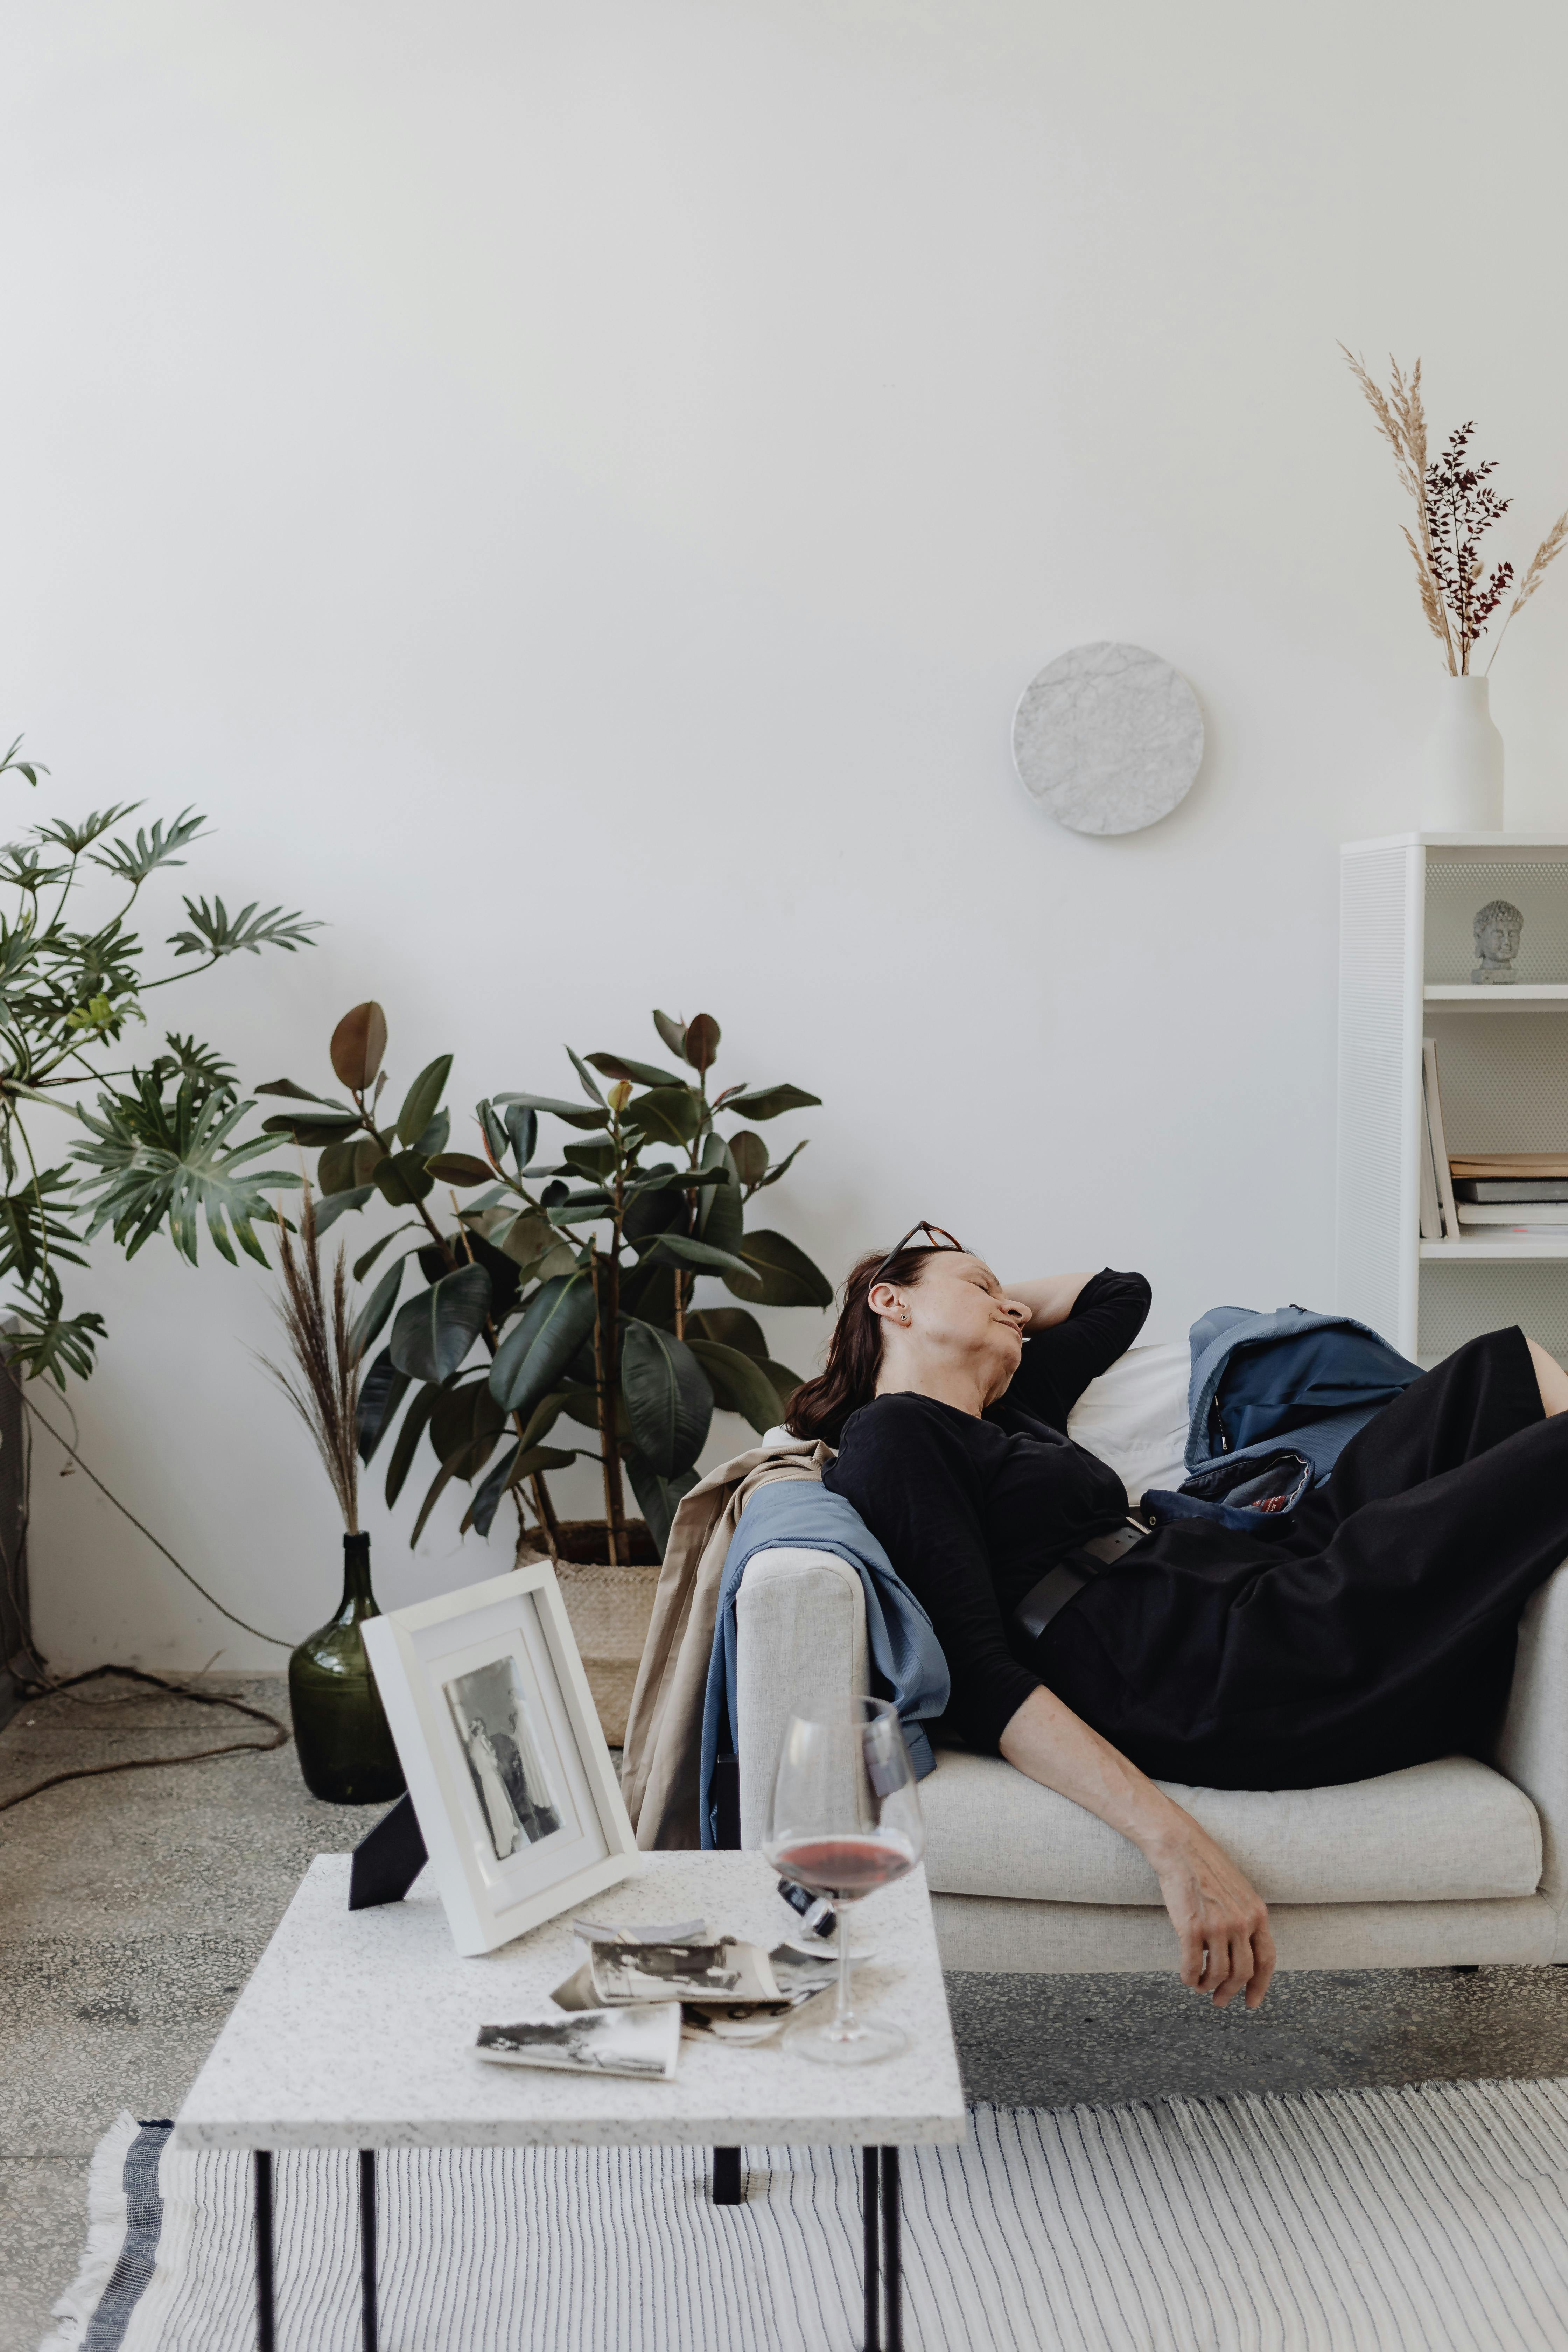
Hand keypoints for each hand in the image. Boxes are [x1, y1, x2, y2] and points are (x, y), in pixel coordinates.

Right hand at [1148, 1821, 1274, 2008]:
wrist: (1180, 1847)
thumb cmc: (1206, 1866)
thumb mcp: (1239, 1892)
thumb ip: (1245, 1919)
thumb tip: (1240, 1951)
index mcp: (1257, 1913)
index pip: (1266, 1960)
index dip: (1260, 1986)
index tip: (1252, 2002)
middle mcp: (1241, 1922)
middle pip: (1242, 1972)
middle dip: (1230, 1992)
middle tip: (1220, 2001)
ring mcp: (1217, 1926)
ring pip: (1218, 1973)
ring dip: (1208, 1986)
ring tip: (1200, 1987)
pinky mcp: (1191, 1928)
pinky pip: (1192, 1966)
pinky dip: (1189, 1978)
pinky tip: (1186, 1978)